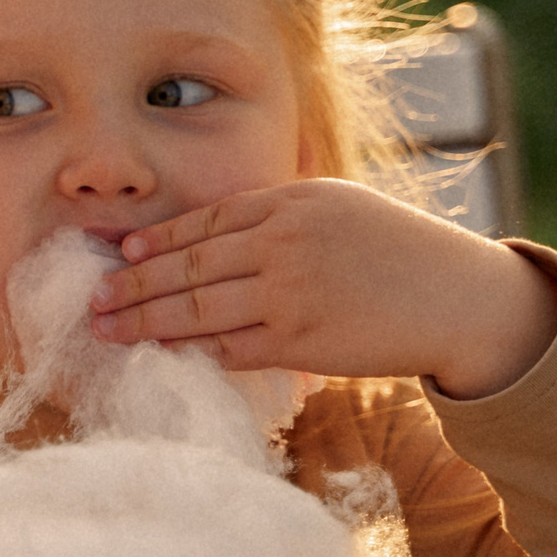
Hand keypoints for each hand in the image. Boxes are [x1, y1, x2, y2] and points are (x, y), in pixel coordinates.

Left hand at [88, 178, 556, 398]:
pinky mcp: (300, 341)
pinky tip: (162, 354)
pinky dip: (191, 351)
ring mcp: (290, 293)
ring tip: (107, 331)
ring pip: (197, 309)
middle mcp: (284, 242)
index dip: (156, 241)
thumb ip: (282, 216)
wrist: (462, 298)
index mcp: (291, 202)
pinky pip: (230, 347)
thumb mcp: (341, 209)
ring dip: (144, 323)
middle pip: (188, 266)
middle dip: (132, 285)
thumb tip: (219, 234)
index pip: (205, 222)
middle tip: (93, 300)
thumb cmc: (401, 253)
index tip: (119, 254)